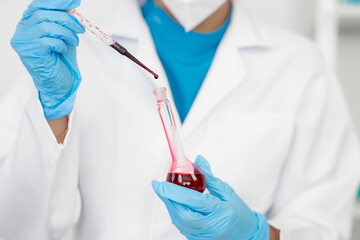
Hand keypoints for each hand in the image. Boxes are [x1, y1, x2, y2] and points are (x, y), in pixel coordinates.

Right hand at [11, 0, 84, 119]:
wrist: (58, 83)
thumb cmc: (59, 60)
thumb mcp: (63, 34)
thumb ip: (63, 20)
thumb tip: (72, 5)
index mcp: (28, 23)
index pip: (39, 4)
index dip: (58, 2)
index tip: (75, 1)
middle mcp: (22, 31)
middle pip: (44, 13)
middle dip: (67, 19)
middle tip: (80, 27)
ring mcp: (24, 41)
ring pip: (48, 26)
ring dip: (67, 33)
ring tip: (74, 42)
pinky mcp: (31, 52)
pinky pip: (49, 41)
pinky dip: (61, 44)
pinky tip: (63, 50)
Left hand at [152, 156, 269, 239]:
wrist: (247, 235)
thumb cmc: (239, 213)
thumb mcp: (227, 192)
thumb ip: (210, 177)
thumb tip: (198, 160)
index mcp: (221, 212)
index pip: (194, 201)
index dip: (175, 192)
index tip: (161, 184)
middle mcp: (211, 226)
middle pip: (182, 214)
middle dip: (168, 199)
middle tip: (159, 187)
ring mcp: (203, 236)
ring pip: (179, 222)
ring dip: (170, 206)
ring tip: (165, 192)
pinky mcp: (198, 239)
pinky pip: (182, 226)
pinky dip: (176, 214)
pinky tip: (174, 204)